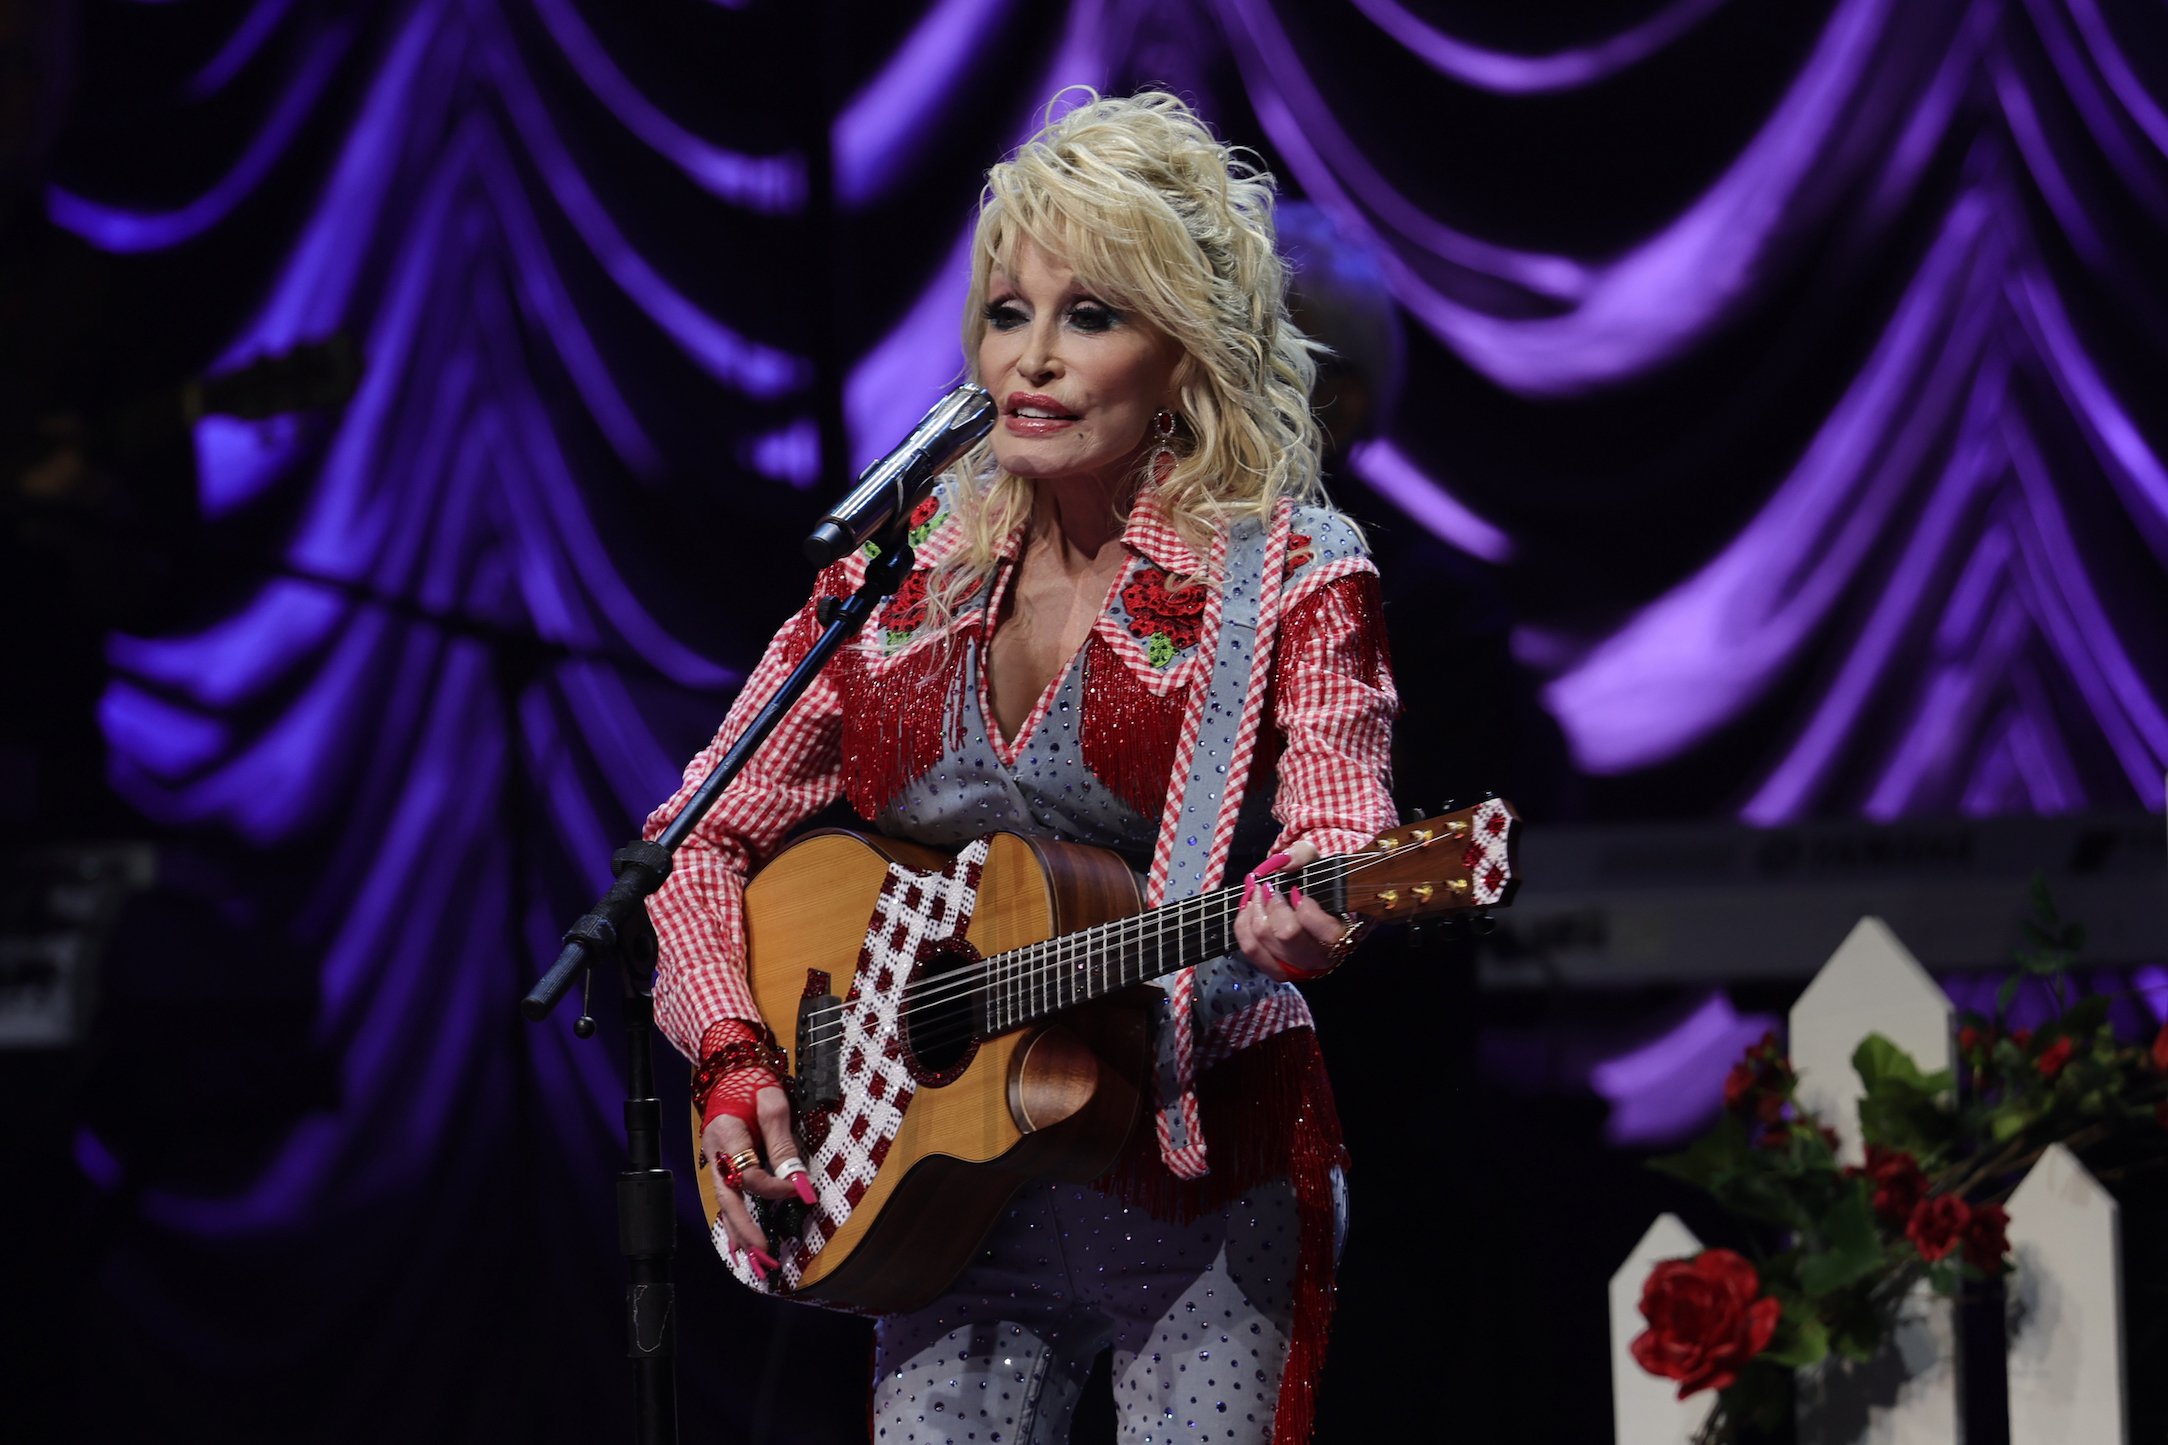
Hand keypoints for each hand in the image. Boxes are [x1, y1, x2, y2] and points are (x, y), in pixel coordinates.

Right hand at [701, 1071, 815, 1278]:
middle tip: (764, 1253)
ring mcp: (716, 1161)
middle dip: (745, 1227)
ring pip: (725, 1202)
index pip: (750, 1174)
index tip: (802, 1190)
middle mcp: (716, 1153)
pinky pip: (727, 1196)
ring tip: (754, 1258)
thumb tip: (797, 1180)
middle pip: (728, 1198)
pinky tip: (739, 1242)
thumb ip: (781, 1142)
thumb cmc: (754, 1082)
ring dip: (738, 1230)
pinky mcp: (722, 1165)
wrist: (731, 1069)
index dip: (776, 1187)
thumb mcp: (773, 1103)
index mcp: (726, 1135)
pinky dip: (733, 1219)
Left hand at [1231, 842, 1345, 980]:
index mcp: (1340, 934)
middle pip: (1286, 934)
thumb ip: (1303, 855)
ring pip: (1264, 941)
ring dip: (1254, 911)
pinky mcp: (1276, 970)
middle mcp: (1320, 957)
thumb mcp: (1317, 862)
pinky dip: (1243, 925)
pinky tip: (1248, 908)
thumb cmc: (1319, 886)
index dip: (1303, 905)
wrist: (1316, 906)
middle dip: (1272, 904)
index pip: (1319, 926)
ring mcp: (1297, 968)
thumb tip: (1284, 863)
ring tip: (1257, 893)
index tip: (1296, 889)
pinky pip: (1250, 949)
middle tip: (1269, 887)